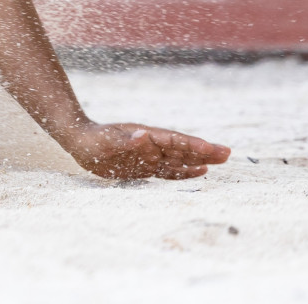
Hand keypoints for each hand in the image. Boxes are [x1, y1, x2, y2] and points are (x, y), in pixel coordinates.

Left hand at [62, 122, 230, 179]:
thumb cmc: (92, 139)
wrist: (80, 142)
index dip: (192, 144)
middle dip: (204, 151)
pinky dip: (184, 172)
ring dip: (200, 160)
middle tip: (227, 153)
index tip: (210, 148)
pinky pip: (169, 171)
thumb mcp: (106, 140)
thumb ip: (125, 140)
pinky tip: (200, 172)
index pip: (173, 140)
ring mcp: (150, 156)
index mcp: (145, 136)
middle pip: (182, 149)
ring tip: (221, 161)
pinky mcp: (145, 168)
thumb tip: (143, 135)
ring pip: (180, 159)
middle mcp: (152, 145)